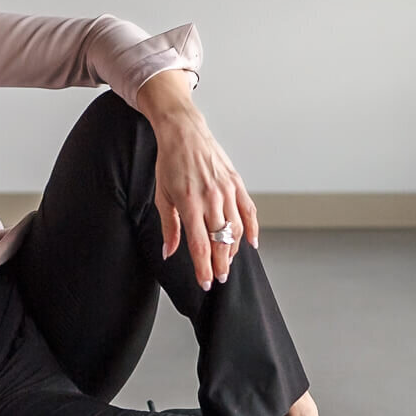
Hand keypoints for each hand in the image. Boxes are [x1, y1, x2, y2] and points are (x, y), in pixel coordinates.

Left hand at [151, 105, 259, 288]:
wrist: (184, 132)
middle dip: (221, 265)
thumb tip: (169, 252)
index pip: (200, 245)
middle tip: (220, 279)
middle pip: (221, 241)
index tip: (205, 283)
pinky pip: (249, 211)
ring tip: (227, 262)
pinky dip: (253, 229)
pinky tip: (252, 243)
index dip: (203, 268)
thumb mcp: (162, 195)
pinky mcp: (236, 183)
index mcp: (189, 203)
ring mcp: (226, 190)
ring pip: (236, 229)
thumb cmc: (169, 162)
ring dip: (233, 250)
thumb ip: (168, 227)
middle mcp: (211, 198)